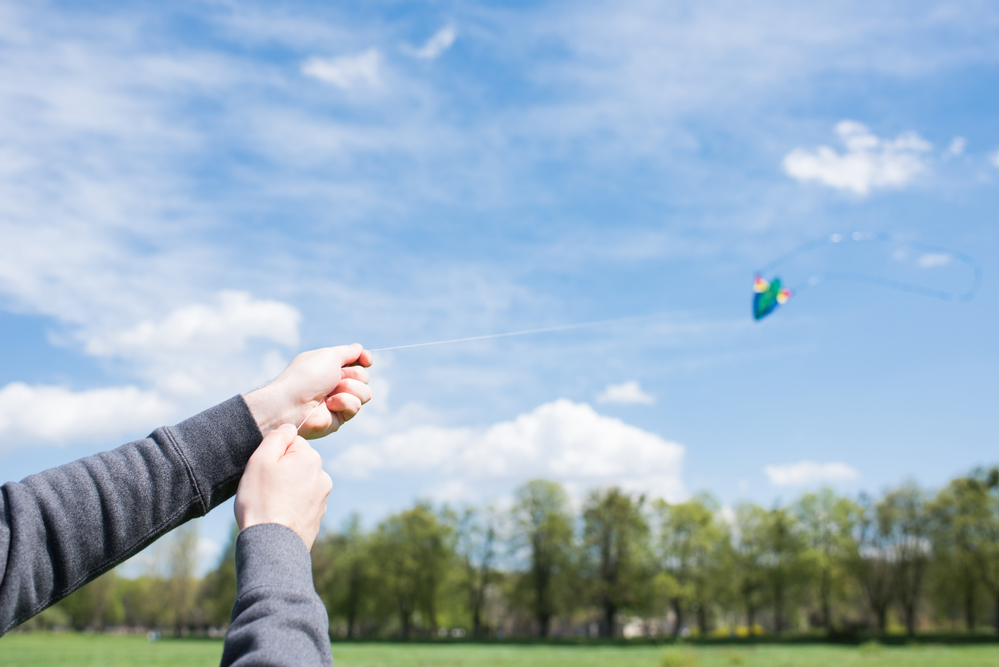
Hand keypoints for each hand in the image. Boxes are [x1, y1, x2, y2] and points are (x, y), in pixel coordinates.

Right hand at [234, 424, 332, 550]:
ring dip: (285, 489)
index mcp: (311, 458)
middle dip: (280, 472)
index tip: (264, 471)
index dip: (273, 455)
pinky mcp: (317, 517)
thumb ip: (277, 437)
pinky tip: (277, 516)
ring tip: (270, 504)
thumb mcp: (261, 460)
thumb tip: (289, 428)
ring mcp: (322, 498)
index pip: (291, 443)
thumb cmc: (262, 500)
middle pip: (296, 463)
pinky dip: (289, 506)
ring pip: (298, 484)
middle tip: (264, 488)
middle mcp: (323, 476)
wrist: (271, 544)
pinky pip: (300, 503)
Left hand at [243, 344, 372, 439]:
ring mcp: (339, 400)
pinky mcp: (340, 417)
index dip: (364, 359)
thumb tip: (360, 349)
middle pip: (364, 376)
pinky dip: (343, 402)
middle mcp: (336, 383)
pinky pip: (356, 406)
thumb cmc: (306, 376)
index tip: (366, 360)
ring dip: (349, 389)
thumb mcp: (329, 355)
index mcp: (331, 366)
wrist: (292, 404)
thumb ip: (348, 352)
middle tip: (336, 378)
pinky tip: (328, 405)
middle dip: (353, 375)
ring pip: (365, 392)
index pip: (358, 362)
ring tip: (330, 394)